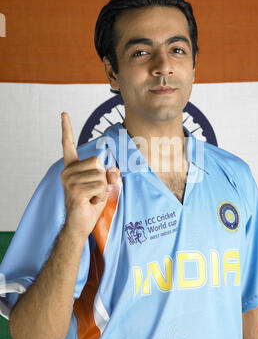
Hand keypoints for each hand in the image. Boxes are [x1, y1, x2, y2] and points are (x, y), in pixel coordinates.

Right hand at [60, 112, 119, 239]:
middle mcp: (68, 172)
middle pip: (97, 161)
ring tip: (93, 197)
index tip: (63, 113)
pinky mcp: (75, 191)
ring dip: (104, 188)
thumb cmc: (91, 203)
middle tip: (95, 191)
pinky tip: (91, 202)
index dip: (67, 129)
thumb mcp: (104, 184)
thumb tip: (113, 171)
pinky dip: (102, 195)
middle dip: (104, 177)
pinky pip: (101, 185)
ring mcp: (70, 181)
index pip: (68, 145)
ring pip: (101, 175)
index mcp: (72, 168)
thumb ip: (109, 174)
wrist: (80, 225)